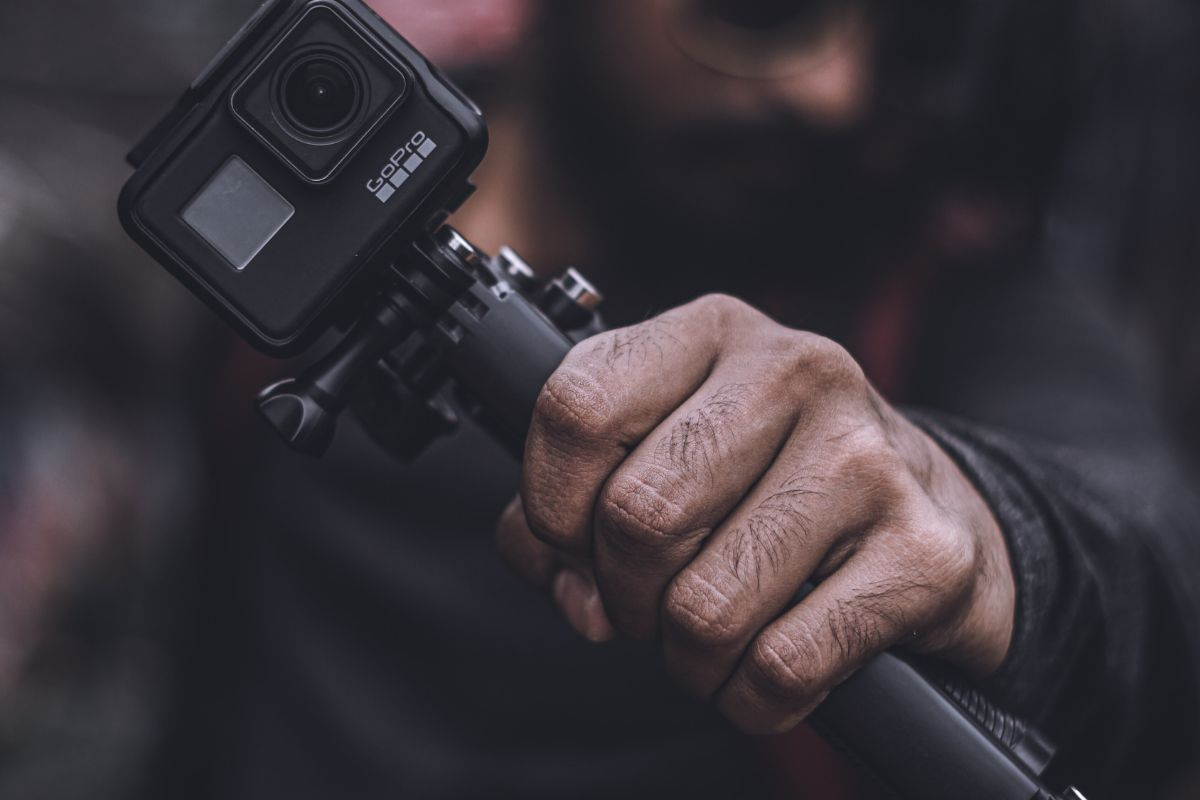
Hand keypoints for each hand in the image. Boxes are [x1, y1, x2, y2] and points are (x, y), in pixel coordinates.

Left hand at [497, 295, 1014, 733]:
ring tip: (712, 639)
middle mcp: (796, 372)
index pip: (579, 408)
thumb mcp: (660, 458)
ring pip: (705, 606)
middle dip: (626, 595)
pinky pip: (782, 665)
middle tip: (653, 605)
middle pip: (639, 514)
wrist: (933, 513)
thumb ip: (568, 512)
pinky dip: (754, 698)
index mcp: (712, 332)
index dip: (552, 505)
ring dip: (689, 658)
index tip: (576, 545)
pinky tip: (768, 669)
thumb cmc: (769, 486)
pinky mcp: (924, 550)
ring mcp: (867, 457)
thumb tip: (567, 587)